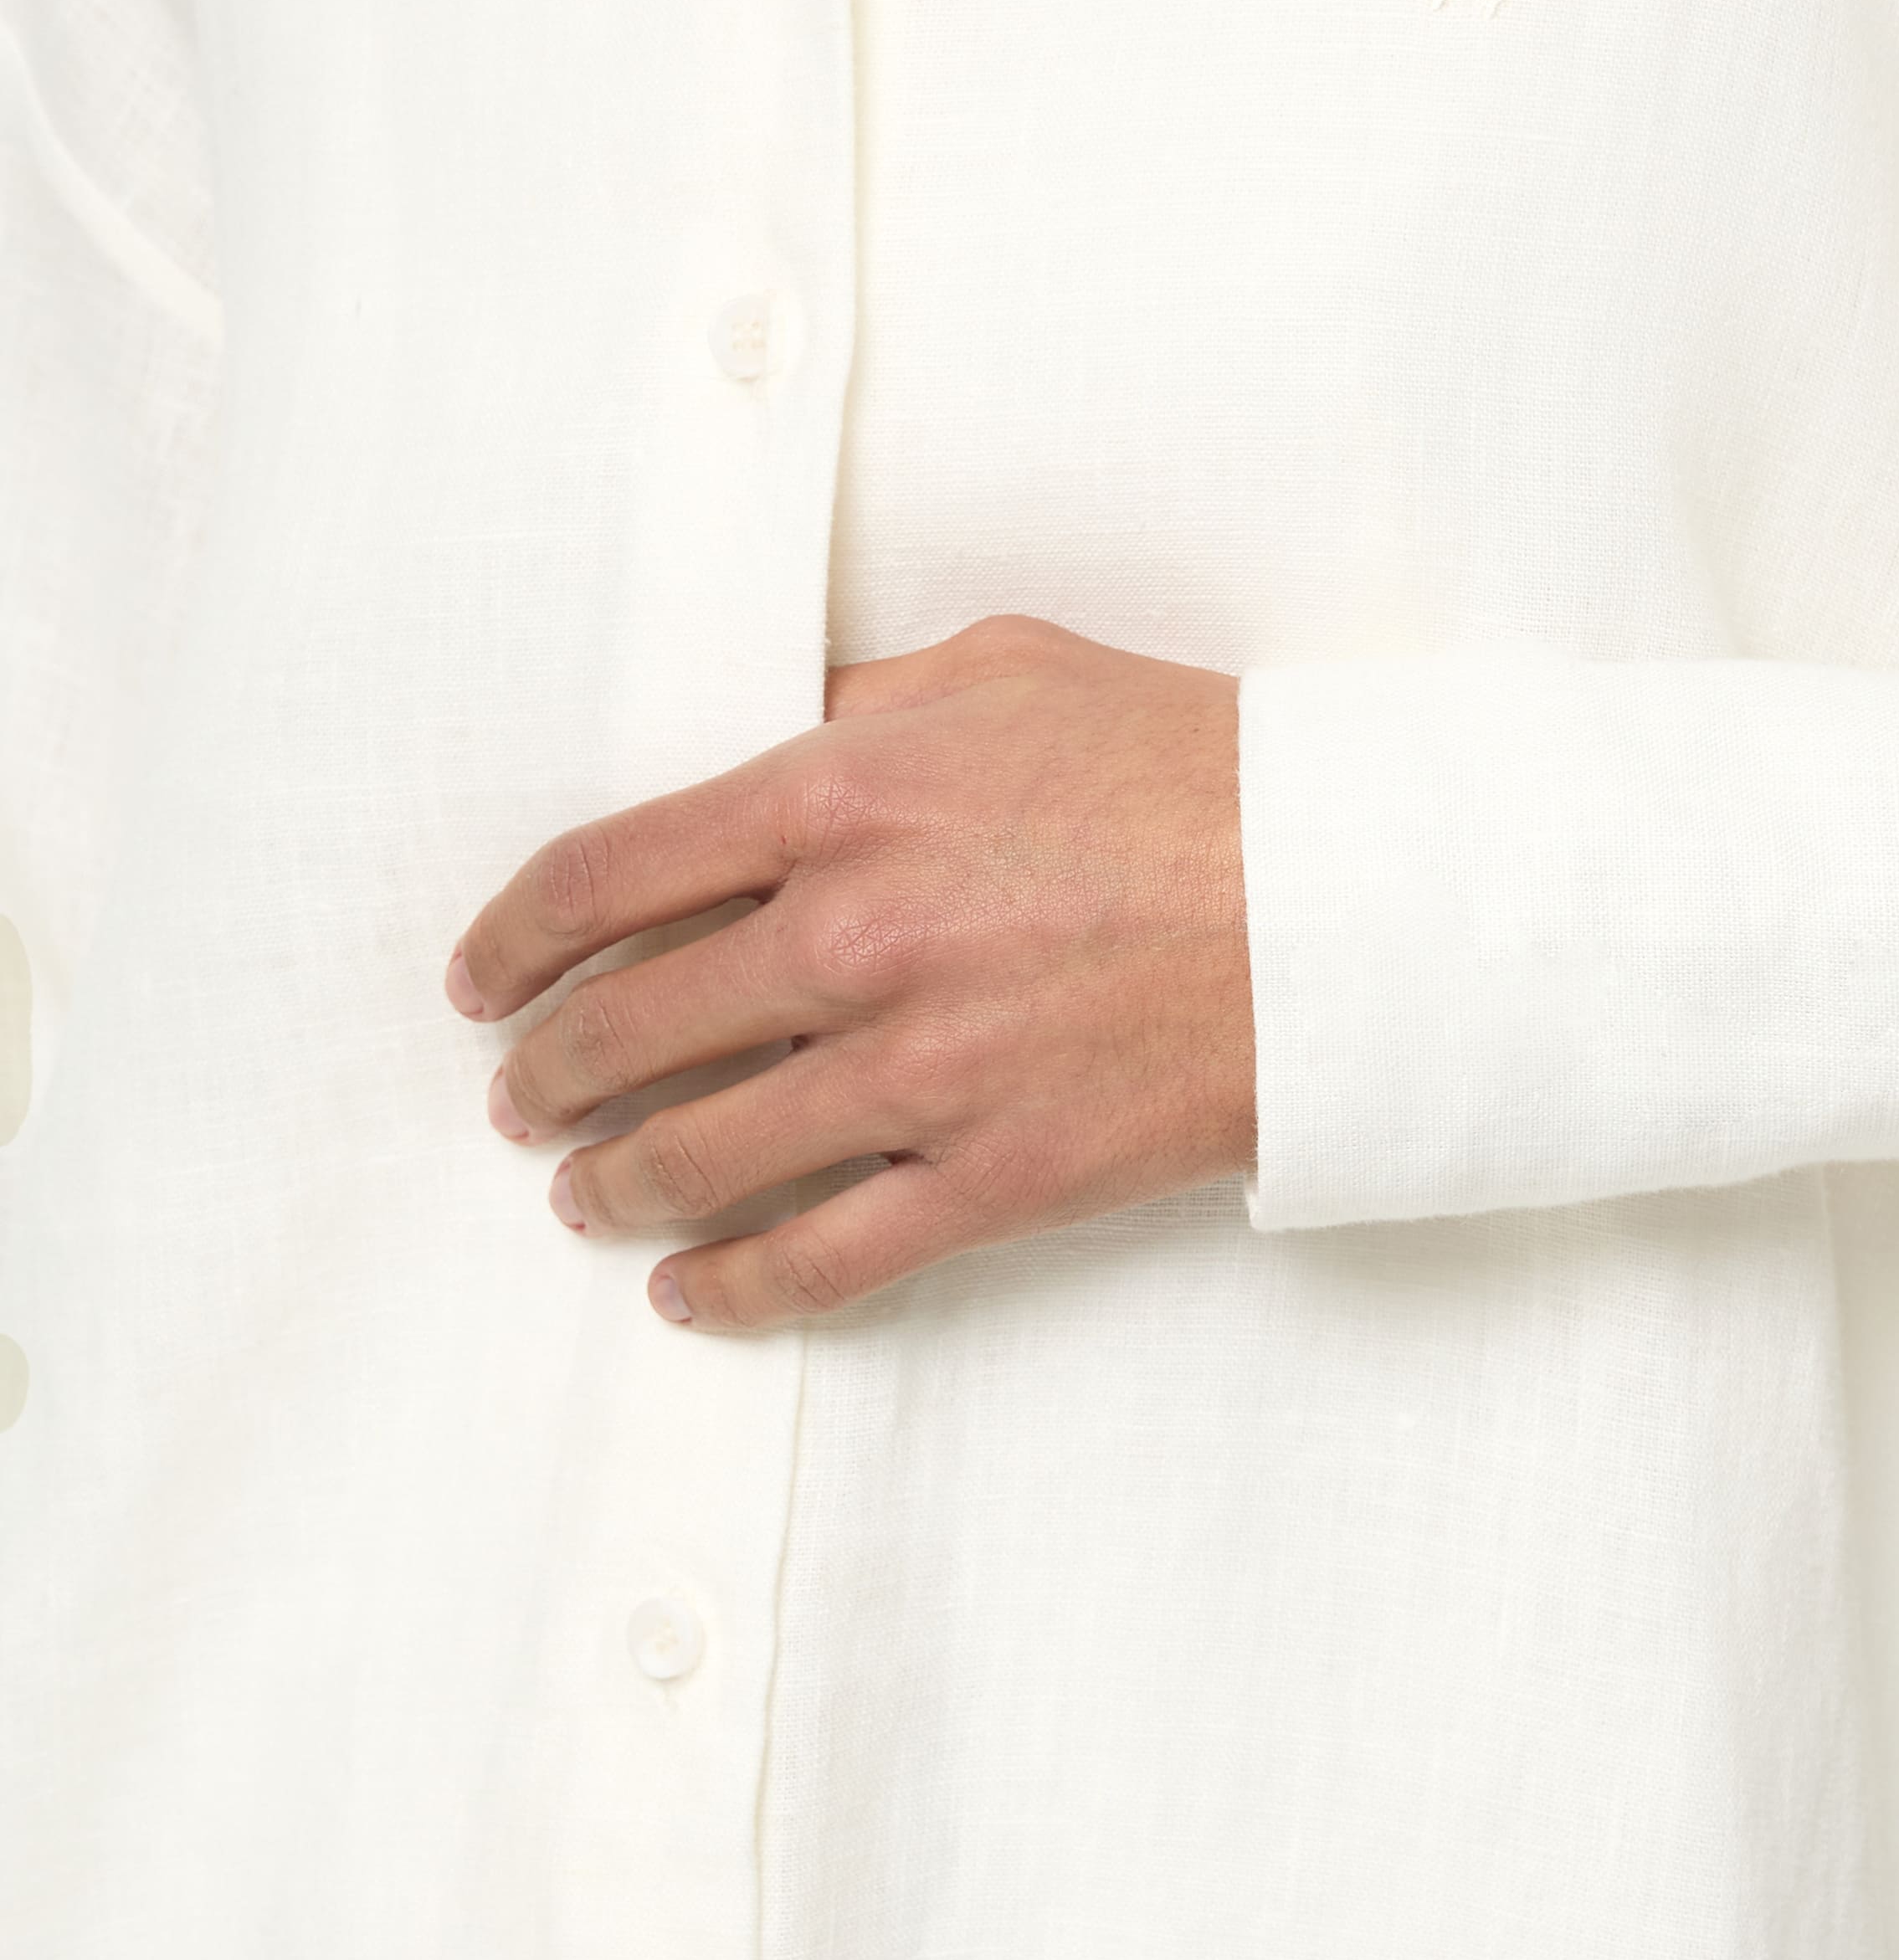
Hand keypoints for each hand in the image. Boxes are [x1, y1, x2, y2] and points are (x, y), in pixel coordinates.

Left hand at [447, 615, 1252, 1332]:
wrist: (1353, 901)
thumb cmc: (1195, 769)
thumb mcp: (1009, 670)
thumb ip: (859, 705)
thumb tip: (757, 737)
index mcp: (842, 794)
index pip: (606, 875)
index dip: (516, 936)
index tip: (485, 976)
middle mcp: (855, 935)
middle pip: (628, 1027)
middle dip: (548, 1073)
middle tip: (522, 1095)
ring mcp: (921, 1069)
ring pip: (701, 1154)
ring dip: (614, 1183)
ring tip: (582, 1192)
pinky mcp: (993, 1175)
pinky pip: (822, 1255)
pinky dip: (735, 1284)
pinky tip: (692, 1289)